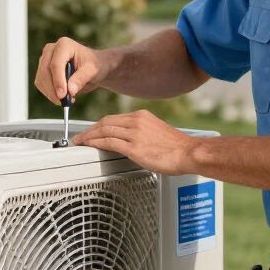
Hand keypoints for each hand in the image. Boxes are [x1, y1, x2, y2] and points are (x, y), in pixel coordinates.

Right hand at [34, 36, 105, 105]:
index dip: (58, 81)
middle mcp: (51, 50)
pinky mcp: (42, 70)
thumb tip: (70, 91)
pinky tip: (63, 97)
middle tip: (63, 102)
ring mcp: (45, 60)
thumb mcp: (92, 71)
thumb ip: (81, 79)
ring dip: (51, 93)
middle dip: (53, 89)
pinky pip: (41, 84)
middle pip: (45, 72)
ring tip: (67, 100)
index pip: (56, 64)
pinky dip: (49, 93)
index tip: (62, 95)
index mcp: (64, 45)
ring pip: (41, 80)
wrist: (92, 68)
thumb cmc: (93, 65)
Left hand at [73, 110, 198, 175]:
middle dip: (90, 130)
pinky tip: (89, 146)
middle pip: (105, 122)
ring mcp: (135, 133)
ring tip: (80, 142)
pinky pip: (109, 142)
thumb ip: (142, 133)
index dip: (99, 125)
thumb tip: (130, 142)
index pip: (114, 119)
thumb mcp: (157, 133)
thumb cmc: (178, 148)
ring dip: (89, 136)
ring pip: (104, 131)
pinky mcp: (134, 147)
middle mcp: (137, 121)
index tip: (92, 131)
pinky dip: (95, 143)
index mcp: (142, 116)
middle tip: (80, 137)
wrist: (189, 152)